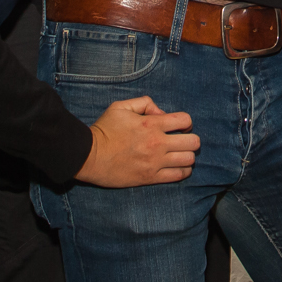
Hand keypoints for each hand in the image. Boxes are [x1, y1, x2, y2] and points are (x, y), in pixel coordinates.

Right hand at [77, 96, 197, 186]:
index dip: (186, 123)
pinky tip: (176, 167)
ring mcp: (154, 162)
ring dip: (187, 156)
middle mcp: (156, 143)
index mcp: (151, 124)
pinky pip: (178, 176)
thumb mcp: (121, 106)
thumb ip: (145, 103)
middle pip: (193, 142)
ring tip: (179, 155)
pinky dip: (182, 171)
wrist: (88, 156)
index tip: (180, 127)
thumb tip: (161, 113)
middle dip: (191, 139)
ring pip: (188, 160)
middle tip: (182, 141)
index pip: (185, 120)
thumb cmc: (104, 130)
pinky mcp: (149, 178)